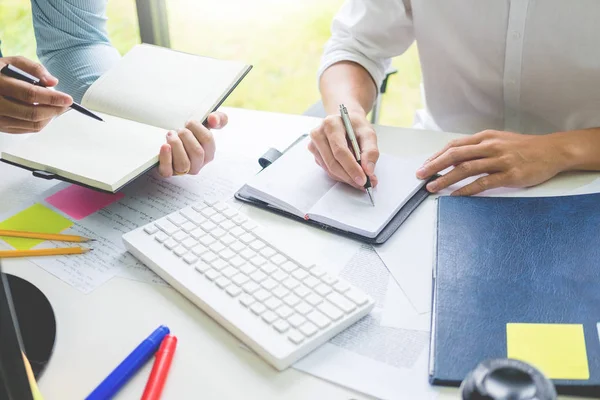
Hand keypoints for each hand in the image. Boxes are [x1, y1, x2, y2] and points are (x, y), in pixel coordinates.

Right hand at [0, 56, 72, 132]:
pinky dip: (41, 122)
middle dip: (54, 110)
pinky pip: (27, 129)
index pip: (29, 94)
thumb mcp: (12, 63)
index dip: (52, 98)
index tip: (68, 99)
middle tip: (65, 104)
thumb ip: (33, 69)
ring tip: (56, 107)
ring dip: (49, 117)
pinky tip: (45, 113)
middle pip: (32, 113)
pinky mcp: (2, 127)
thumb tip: (53, 82)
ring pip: (31, 124)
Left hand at [158, 111, 227, 176]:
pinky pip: (167, 170)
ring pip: (183, 163)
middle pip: (197, 152)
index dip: (197, 127)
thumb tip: (213, 119)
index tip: (189, 122)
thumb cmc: (190, 135)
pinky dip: (165, 157)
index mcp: (209, 153)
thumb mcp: (206, 125)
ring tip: (171, 135)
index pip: (208, 140)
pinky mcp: (168, 172)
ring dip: (176, 144)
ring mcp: (183, 170)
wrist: (172, 142)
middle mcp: (198, 164)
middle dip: (186, 136)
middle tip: (179, 129)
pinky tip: (165, 145)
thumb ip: (218, 118)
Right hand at [308, 112, 378, 188]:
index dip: (351, 167)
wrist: (345, 121)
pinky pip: (327, 170)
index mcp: (331, 124)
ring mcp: (314, 145)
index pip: (340, 151)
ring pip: (329, 169)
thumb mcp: (368, 133)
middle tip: (363, 183)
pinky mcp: (315, 154)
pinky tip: (350, 174)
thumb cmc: (355, 126)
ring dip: (345, 178)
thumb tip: (368, 170)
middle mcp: (318, 134)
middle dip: (349, 176)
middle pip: (332, 162)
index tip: (363, 179)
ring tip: (360, 180)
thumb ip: (371, 151)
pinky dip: (341, 175)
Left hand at [416, 130, 568, 195]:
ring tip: (433, 187)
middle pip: (455, 155)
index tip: (424, 165)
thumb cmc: (524, 148)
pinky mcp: (509, 175)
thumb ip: (478, 148)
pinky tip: (455, 196)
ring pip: (466, 169)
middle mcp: (490, 146)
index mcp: (485, 137)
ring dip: (446, 179)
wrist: (553, 151)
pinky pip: (483, 183)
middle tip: (420, 175)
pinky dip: (467, 190)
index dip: (436, 156)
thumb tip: (455, 160)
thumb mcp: (498, 141)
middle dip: (434, 166)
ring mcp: (500, 160)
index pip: (454, 146)